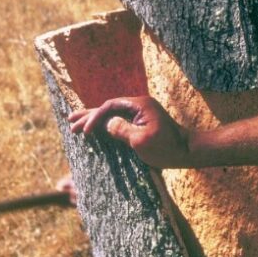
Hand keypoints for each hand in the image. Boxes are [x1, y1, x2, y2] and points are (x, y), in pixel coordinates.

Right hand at [68, 96, 189, 167]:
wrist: (187, 151)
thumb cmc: (167, 148)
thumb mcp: (142, 140)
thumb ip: (122, 130)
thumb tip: (106, 123)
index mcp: (139, 105)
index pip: (110, 106)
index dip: (95, 117)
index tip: (86, 132)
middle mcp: (138, 105)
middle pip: (108, 107)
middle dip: (88, 116)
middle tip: (70, 123)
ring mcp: (139, 114)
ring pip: (111, 113)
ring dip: (93, 119)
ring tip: (75, 123)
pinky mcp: (140, 123)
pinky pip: (118, 121)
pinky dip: (104, 125)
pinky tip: (94, 129)